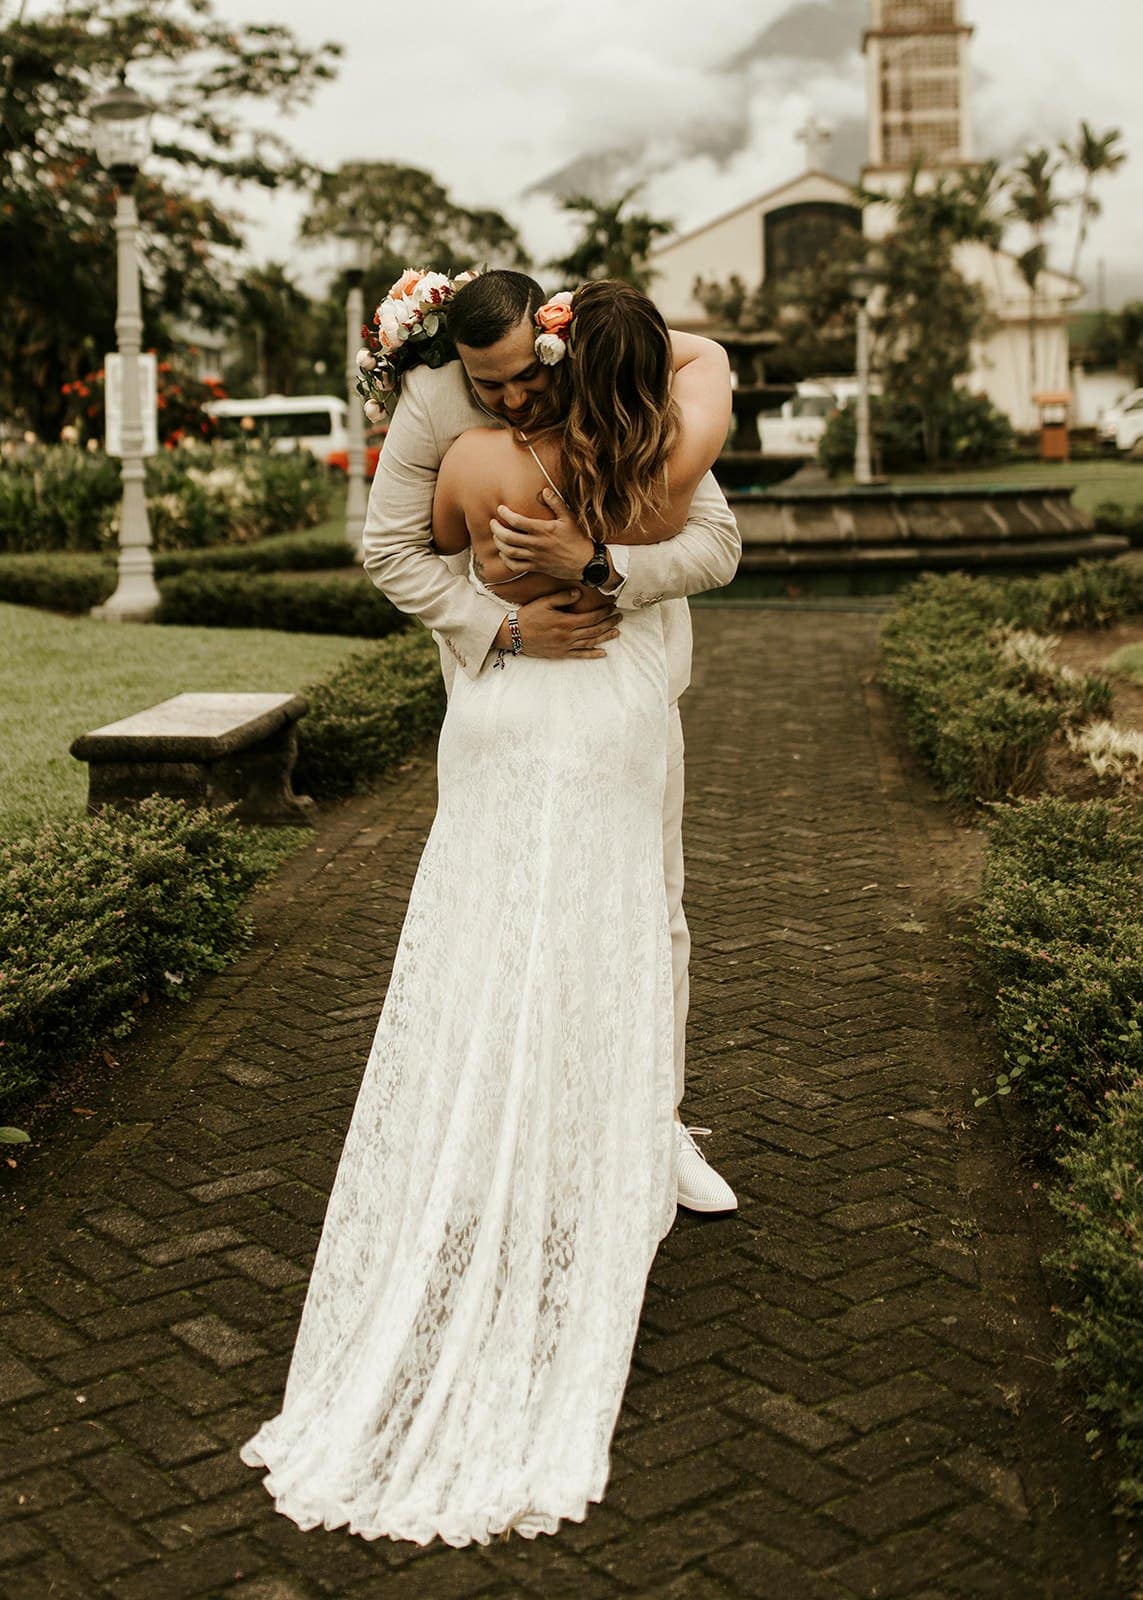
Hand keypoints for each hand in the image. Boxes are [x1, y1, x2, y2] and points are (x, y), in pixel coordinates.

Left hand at [490, 489, 595, 581]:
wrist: (584, 562)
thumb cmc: (577, 539)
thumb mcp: (568, 518)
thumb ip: (555, 503)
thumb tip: (544, 491)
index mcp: (543, 530)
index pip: (517, 521)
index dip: (505, 514)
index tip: (500, 509)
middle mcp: (536, 544)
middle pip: (508, 537)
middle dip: (496, 529)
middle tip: (493, 523)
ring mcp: (535, 557)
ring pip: (509, 552)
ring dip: (499, 543)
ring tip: (496, 536)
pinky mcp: (536, 567)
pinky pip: (515, 566)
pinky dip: (506, 560)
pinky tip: (504, 553)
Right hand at [494, 589, 619, 659]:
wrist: (513, 635)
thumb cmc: (527, 617)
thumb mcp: (543, 602)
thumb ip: (562, 597)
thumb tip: (578, 593)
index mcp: (566, 622)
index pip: (591, 617)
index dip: (603, 612)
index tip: (612, 607)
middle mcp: (568, 636)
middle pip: (594, 630)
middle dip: (608, 623)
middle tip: (619, 618)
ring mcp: (565, 646)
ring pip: (590, 642)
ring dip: (605, 637)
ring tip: (616, 633)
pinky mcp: (561, 653)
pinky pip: (580, 655)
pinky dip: (592, 654)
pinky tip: (602, 653)